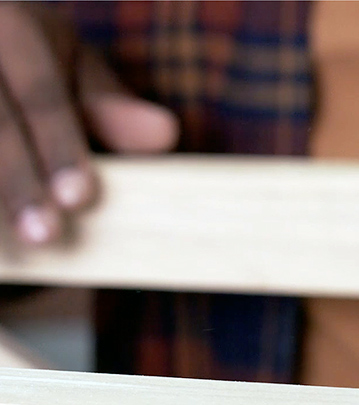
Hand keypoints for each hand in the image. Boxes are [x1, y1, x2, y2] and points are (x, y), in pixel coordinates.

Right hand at [0, 3, 178, 245]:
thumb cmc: (28, 65)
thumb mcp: (69, 71)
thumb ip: (109, 107)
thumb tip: (165, 134)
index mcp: (8, 23)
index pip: (39, 91)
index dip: (59, 146)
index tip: (81, 198)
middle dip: (17, 181)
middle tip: (47, 235)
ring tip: (16, 251)